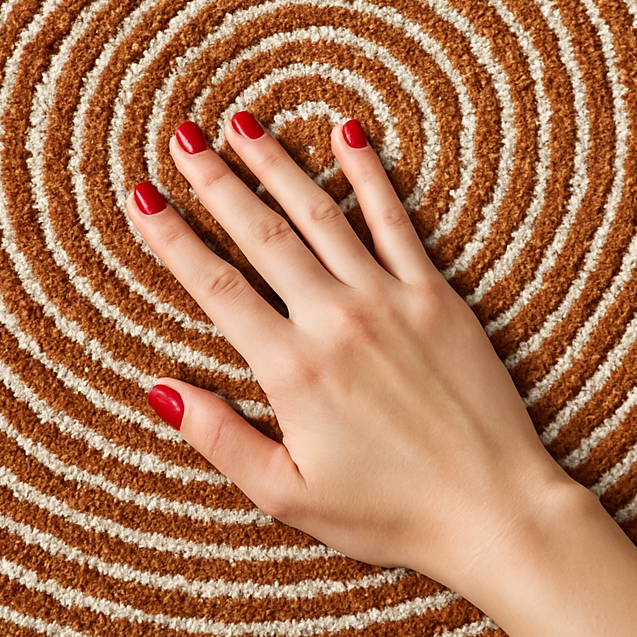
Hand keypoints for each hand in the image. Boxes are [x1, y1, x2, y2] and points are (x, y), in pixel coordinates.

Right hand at [127, 113, 572, 588]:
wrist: (494, 509)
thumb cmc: (389, 512)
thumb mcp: (286, 494)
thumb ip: (219, 437)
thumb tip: (160, 389)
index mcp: (291, 369)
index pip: (215, 285)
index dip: (172, 237)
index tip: (143, 196)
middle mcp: (334, 319)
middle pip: (260, 233)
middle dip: (216, 182)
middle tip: (184, 139)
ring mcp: (388, 299)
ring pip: (319, 214)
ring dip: (277, 165)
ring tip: (243, 125)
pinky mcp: (435, 296)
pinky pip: (395, 220)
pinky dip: (369, 175)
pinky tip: (346, 134)